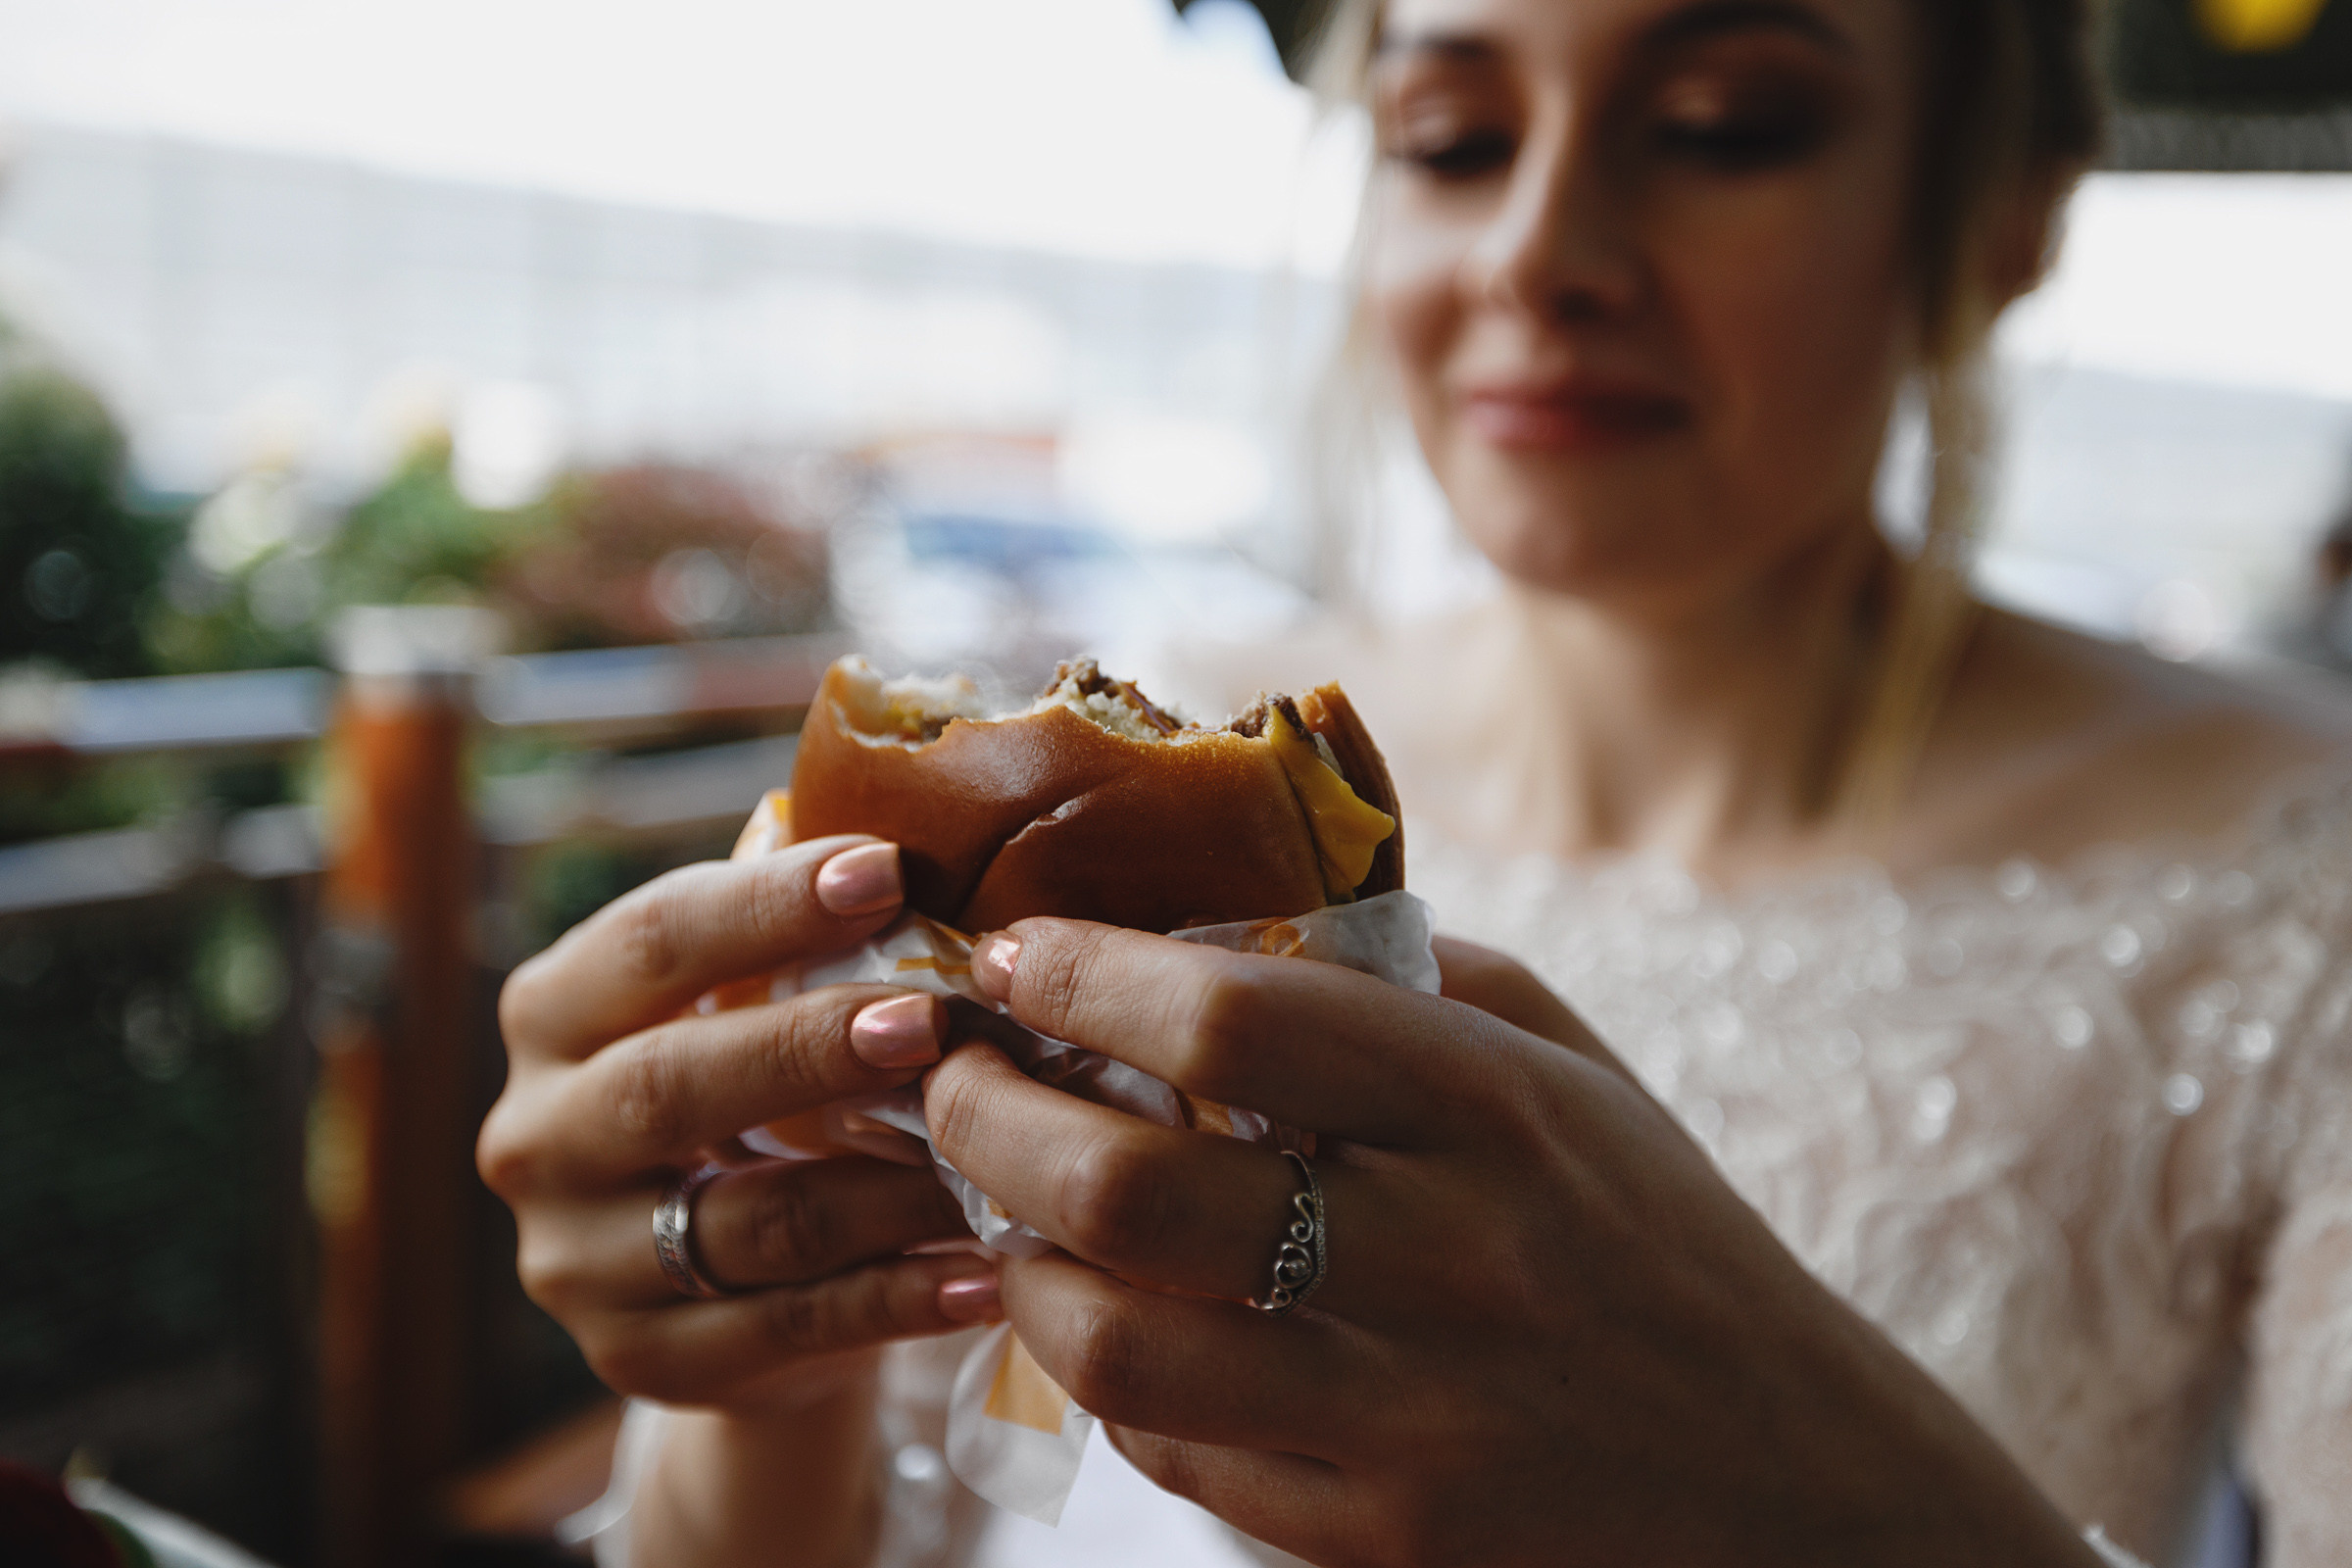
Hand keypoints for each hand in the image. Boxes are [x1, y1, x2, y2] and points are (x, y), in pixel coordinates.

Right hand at [478, 835, 1001, 1416]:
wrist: (713, 1285)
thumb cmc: (749, 1092)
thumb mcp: (738, 999)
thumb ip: (788, 921)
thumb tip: (909, 809)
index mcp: (552, 1013)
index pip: (649, 942)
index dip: (766, 905)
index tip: (887, 869)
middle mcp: (535, 1137)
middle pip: (671, 1085)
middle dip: (808, 1046)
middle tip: (932, 1018)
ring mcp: (576, 1263)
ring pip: (746, 1221)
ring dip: (883, 1184)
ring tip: (993, 1148)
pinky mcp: (639, 1362)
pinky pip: (789, 1329)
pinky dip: (899, 1297)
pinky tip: (989, 1272)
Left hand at [922, 921, 2100, 1567]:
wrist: (1799, 1490)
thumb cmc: (1662, 1244)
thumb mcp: (1576, 1075)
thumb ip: (1413, 987)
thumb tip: (1212, 923)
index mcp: (1502, 1111)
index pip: (1237, 1012)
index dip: (1085, 972)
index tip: (1014, 952)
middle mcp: (1453, 1261)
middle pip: (1136, 1183)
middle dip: (989, 1117)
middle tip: (952, 1080)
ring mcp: (1412, 1421)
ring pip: (1119, 1343)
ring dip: (1020, 1265)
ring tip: (1010, 1209)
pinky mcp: (1382, 1542)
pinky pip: (1172, 1458)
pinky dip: (1105, 1379)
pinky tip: (1108, 1318)